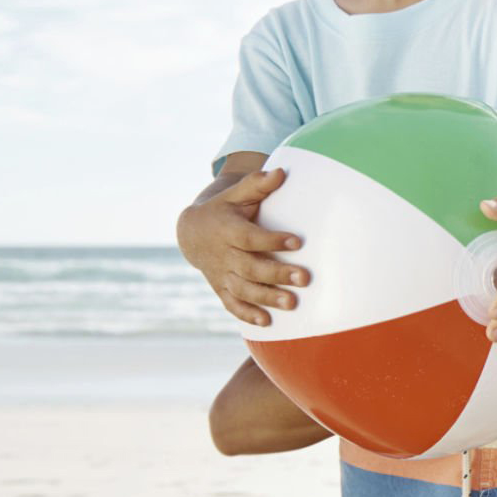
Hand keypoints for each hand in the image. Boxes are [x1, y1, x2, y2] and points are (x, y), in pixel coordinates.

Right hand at [177, 169, 305, 325]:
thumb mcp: (236, 194)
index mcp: (228, 230)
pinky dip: (247, 314)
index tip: (298, 241)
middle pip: (251, 267)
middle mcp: (224, 255)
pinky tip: (267, 322)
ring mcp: (222, 274)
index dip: (272, 240)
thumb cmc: (224, 210)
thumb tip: (281, 173)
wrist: (191, 233)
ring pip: (243, 289)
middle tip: (305, 279)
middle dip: (277, 274)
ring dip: (267, 298)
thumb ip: (257, 184)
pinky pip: (232, 305)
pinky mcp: (221, 289)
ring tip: (292, 303)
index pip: (250, 237)